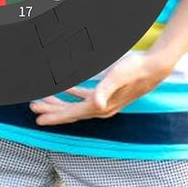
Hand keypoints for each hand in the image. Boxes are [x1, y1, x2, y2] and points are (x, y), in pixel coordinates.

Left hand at [29, 50, 175, 125]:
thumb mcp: (116, 77)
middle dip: (51, 110)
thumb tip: (95, 103)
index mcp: (100, 106)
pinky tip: (64, 88)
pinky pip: (84, 96)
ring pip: (75, 105)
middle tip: (33, 106)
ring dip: (59, 103)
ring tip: (43, 100)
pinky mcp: (107, 94)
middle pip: (70, 112)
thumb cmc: (134, 70)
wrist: (154, 68)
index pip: (71, 114)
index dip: (54, 116)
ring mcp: (105, 102)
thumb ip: (104, 90)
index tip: (37, 118)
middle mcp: (101, 108)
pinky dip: (72, 93)